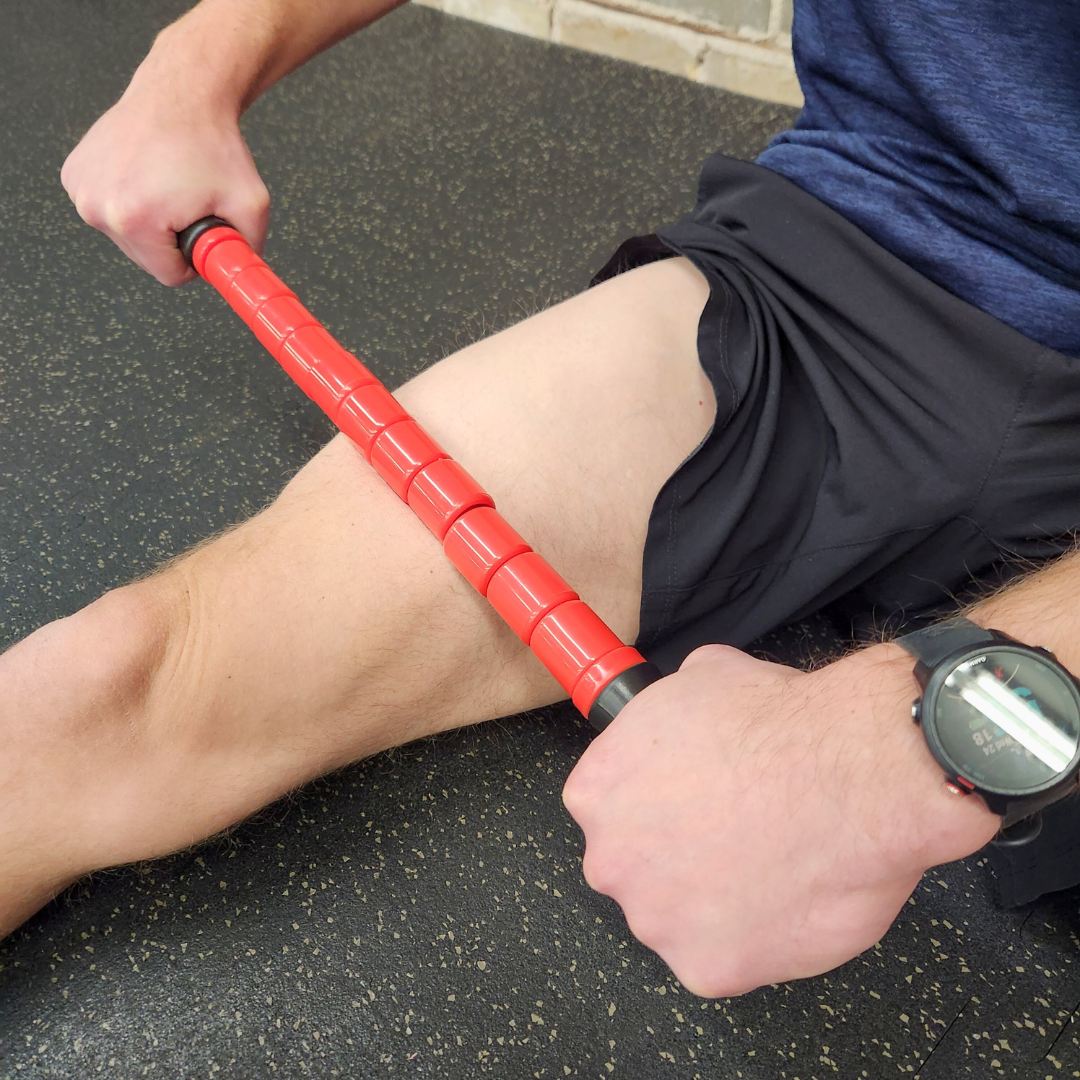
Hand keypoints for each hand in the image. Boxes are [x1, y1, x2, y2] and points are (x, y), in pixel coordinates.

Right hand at [61, 50, 269, 285]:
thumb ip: (249, 253)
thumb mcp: (251, 206)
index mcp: (134, 219)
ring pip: (127, 236)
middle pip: (146, 258)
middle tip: (188, 203)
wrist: (183, 94)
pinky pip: (110, 210)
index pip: (170, 276)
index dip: (195, 259)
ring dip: (152, 221)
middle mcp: (97, 206)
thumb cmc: (211, 144)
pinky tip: (147, 174)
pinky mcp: (74, 175)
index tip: (203, 233)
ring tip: (168, 185)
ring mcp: (81, 188)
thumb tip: (243, 279)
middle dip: (172, 239)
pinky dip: (131, 200)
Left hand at [562, 643, 998, 996]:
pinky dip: (753, 939)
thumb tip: (680, 710)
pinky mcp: (708, 969)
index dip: (655, 800)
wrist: (851, 774)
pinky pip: (723, 960)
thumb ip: (668, 711)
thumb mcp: (703, 675)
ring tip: (769, 863)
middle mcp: (611, 861)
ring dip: (712, 899)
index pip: (607, 805)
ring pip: (676, 917)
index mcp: (596, 791)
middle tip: (734, 831)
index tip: (689, 797)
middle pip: (633, 865)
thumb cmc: (779, 722)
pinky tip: (786, 899)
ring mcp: (657, 920)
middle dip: (676, 853)